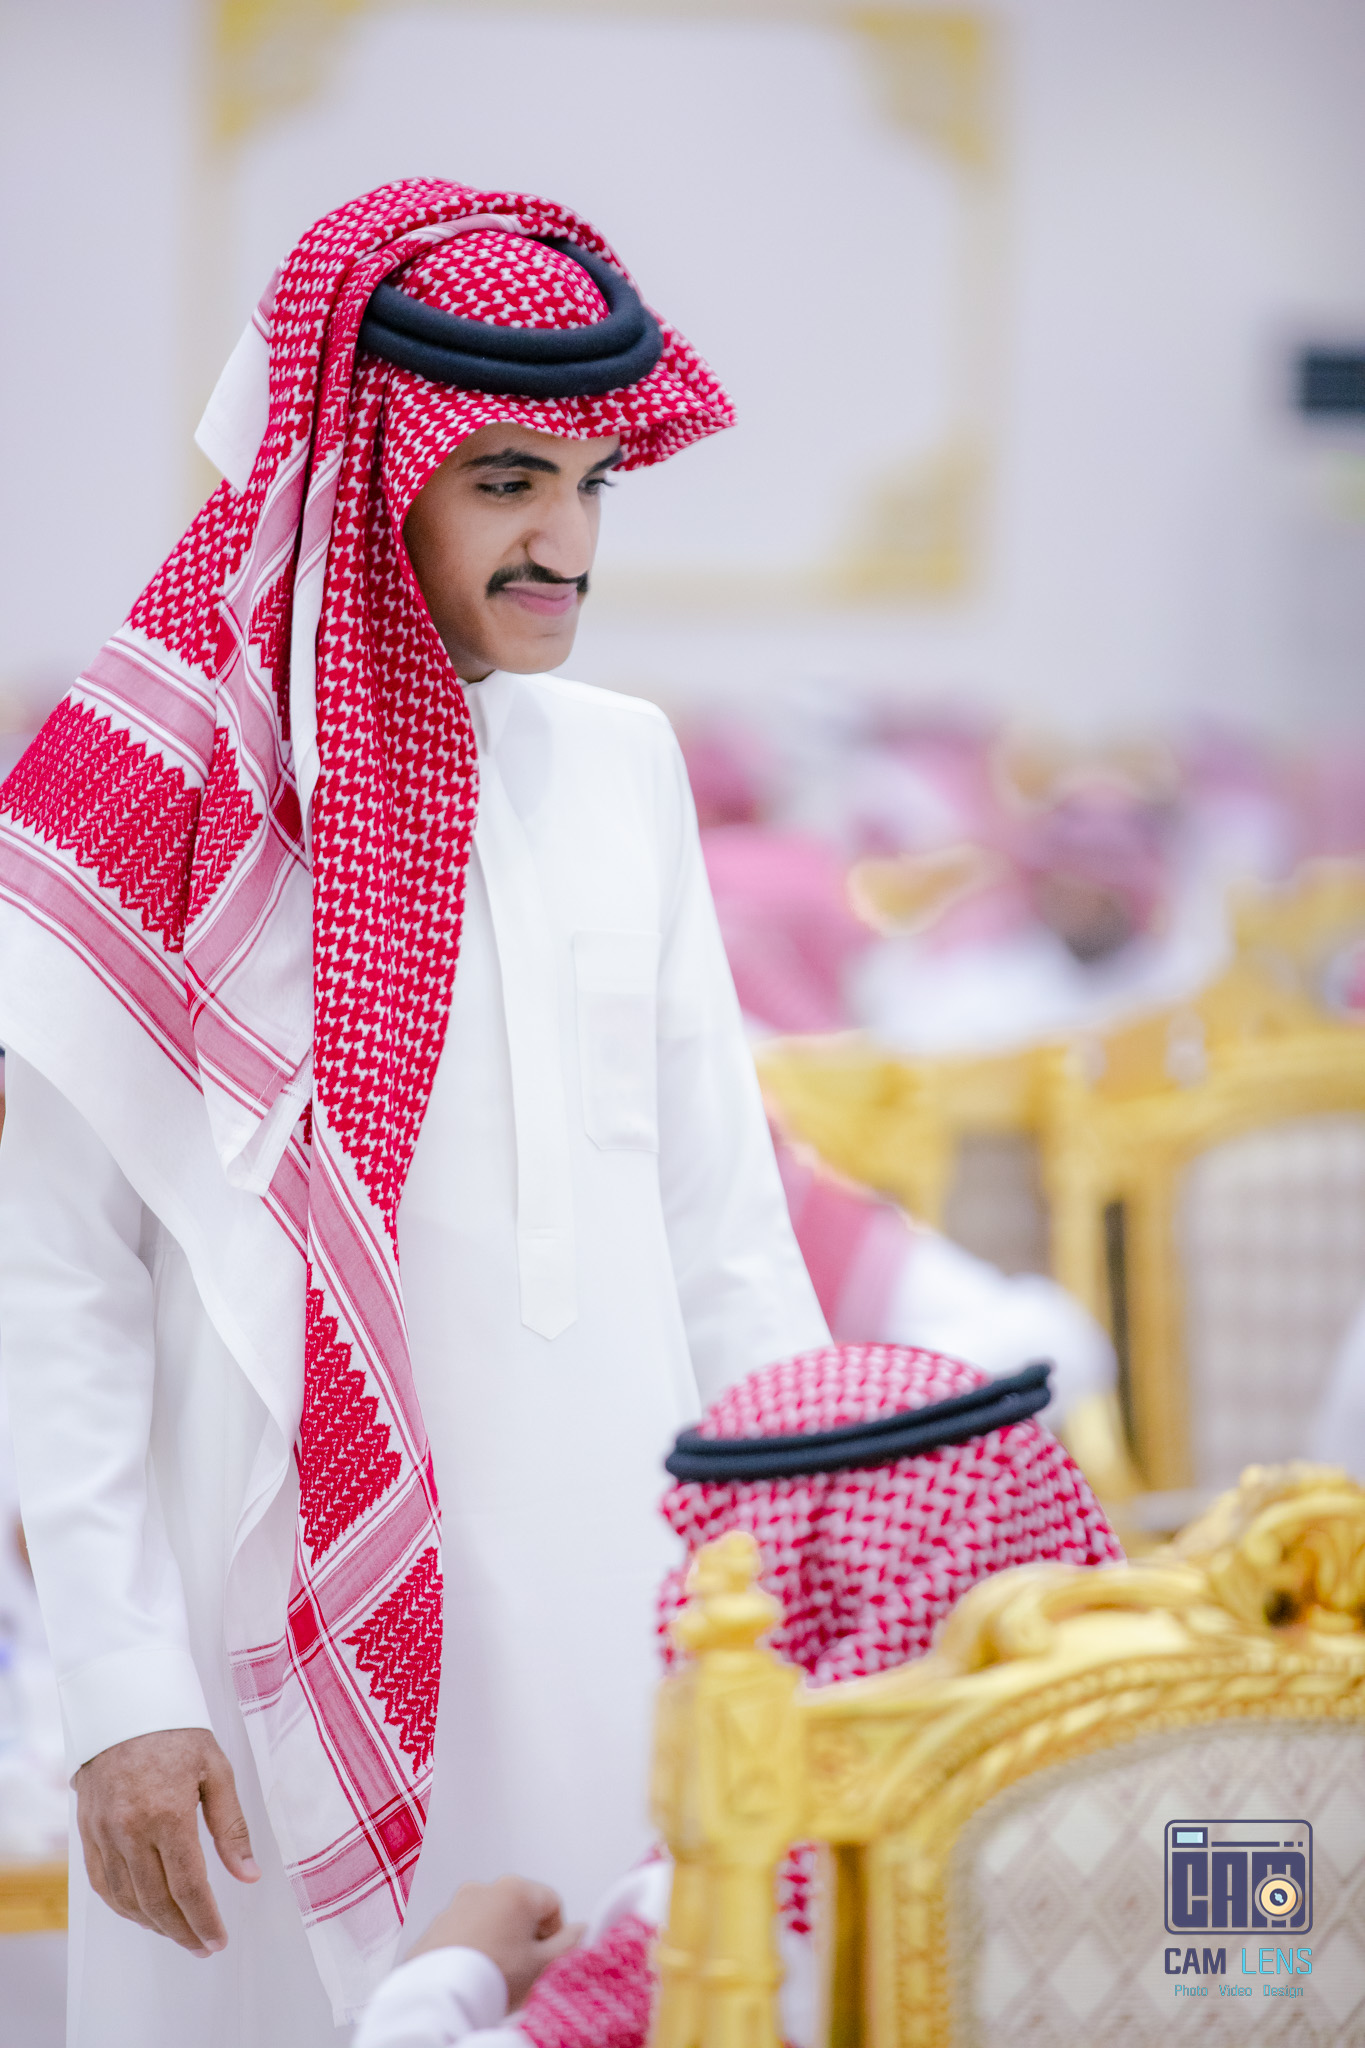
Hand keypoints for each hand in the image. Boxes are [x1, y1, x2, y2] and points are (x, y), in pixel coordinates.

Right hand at [74, 1728, 259, 1955]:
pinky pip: (102, 1884)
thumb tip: (247, 1875)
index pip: (187, 1886)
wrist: (124, 1706)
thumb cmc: (177, 1732)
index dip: (204, 1920)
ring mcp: (104, 1833)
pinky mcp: (88, 1832)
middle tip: (203, 1945)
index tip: (218, 1940)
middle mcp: (130, 1830)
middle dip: (182, 1931)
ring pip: (127, 1900)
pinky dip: (123, 1907)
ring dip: (154, 1925)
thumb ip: (232, 1827)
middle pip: (156, 1901)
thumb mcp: (216, 1770)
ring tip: (179, 1933)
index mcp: (167, 1814)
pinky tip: (143, 1914)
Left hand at [408, 1875, 584, 2007]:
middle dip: (526, 1937)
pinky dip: (474, 1946)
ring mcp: (457, 1904)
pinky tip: (474, 1972)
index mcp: (516, 1889)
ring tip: (496, 1973)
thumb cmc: (493, 1977)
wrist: (440, 1996)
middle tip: (522, 1970)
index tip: (545, 1959)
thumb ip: (572, 1944)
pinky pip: (466, 1930)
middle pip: (522, 1909)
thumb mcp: (544, 1966)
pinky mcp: (437, 1924)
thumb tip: (584, 1931)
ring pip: (493, 1919)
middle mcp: (485, 1888)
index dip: (556, 1934)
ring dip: (500, 1940)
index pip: (553, 1903)